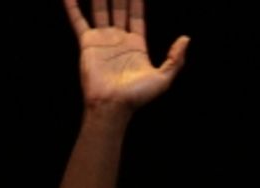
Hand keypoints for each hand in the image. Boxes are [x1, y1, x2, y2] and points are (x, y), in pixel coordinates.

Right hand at [65, 0, 188, 112]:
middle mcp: (118, 39)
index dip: (136, 1)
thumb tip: (186, 39)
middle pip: (119, 8)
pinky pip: (78, 21)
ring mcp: (102, 40)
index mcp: (136, 44)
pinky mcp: (87, 44)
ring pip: (100, 10)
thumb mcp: (163, 78)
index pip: (136, 15)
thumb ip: (175, 59)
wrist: (112, 105)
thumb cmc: (137, 96)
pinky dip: (73, 8)